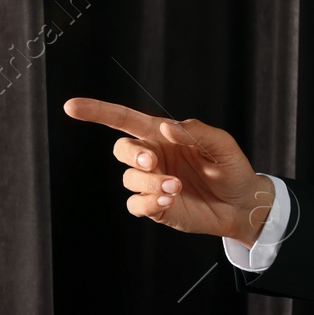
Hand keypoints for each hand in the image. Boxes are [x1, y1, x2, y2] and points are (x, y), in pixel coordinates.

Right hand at [63, 97, 274, 243]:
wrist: (241, 204)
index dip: (97, 111)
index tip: (71, 107)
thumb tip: (166, 127)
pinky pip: (135, 205)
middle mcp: (153, 156)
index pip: (124, 119)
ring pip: (129, 179)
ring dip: (149, 182)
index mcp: (163, 135)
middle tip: (154, 161)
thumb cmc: (232, 168)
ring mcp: (151, 182)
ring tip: (176, 186)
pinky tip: (169, 199)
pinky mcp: (155, 207)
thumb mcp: (222, 144)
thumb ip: (195, 131)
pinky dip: (148, 202)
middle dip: (132, 154)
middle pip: (121, 149)